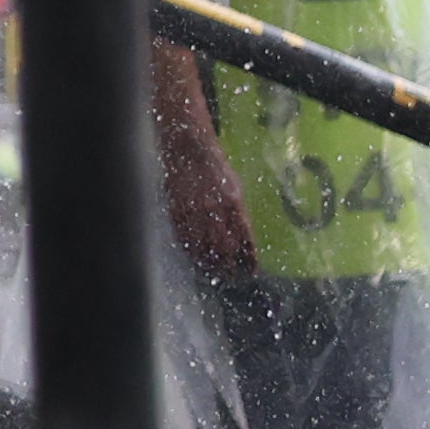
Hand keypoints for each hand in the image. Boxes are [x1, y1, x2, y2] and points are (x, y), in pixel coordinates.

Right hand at [162, 136, 259, 276]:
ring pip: (203, 245)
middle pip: (224, 247)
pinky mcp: (177, 210)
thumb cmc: (217, 170)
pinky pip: (184, 236)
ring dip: (210, 262)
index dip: (249, 258)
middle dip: (229, 265)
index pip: (245, 239)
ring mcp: (195, 211)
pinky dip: (190, 249)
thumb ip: (239, 213)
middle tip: (232, 276)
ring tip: (214, 272)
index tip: (252, 271)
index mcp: (235, 204)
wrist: (190, 151)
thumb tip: (243, 237)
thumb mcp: (236, 189)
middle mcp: (216, 210)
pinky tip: (195, 257)